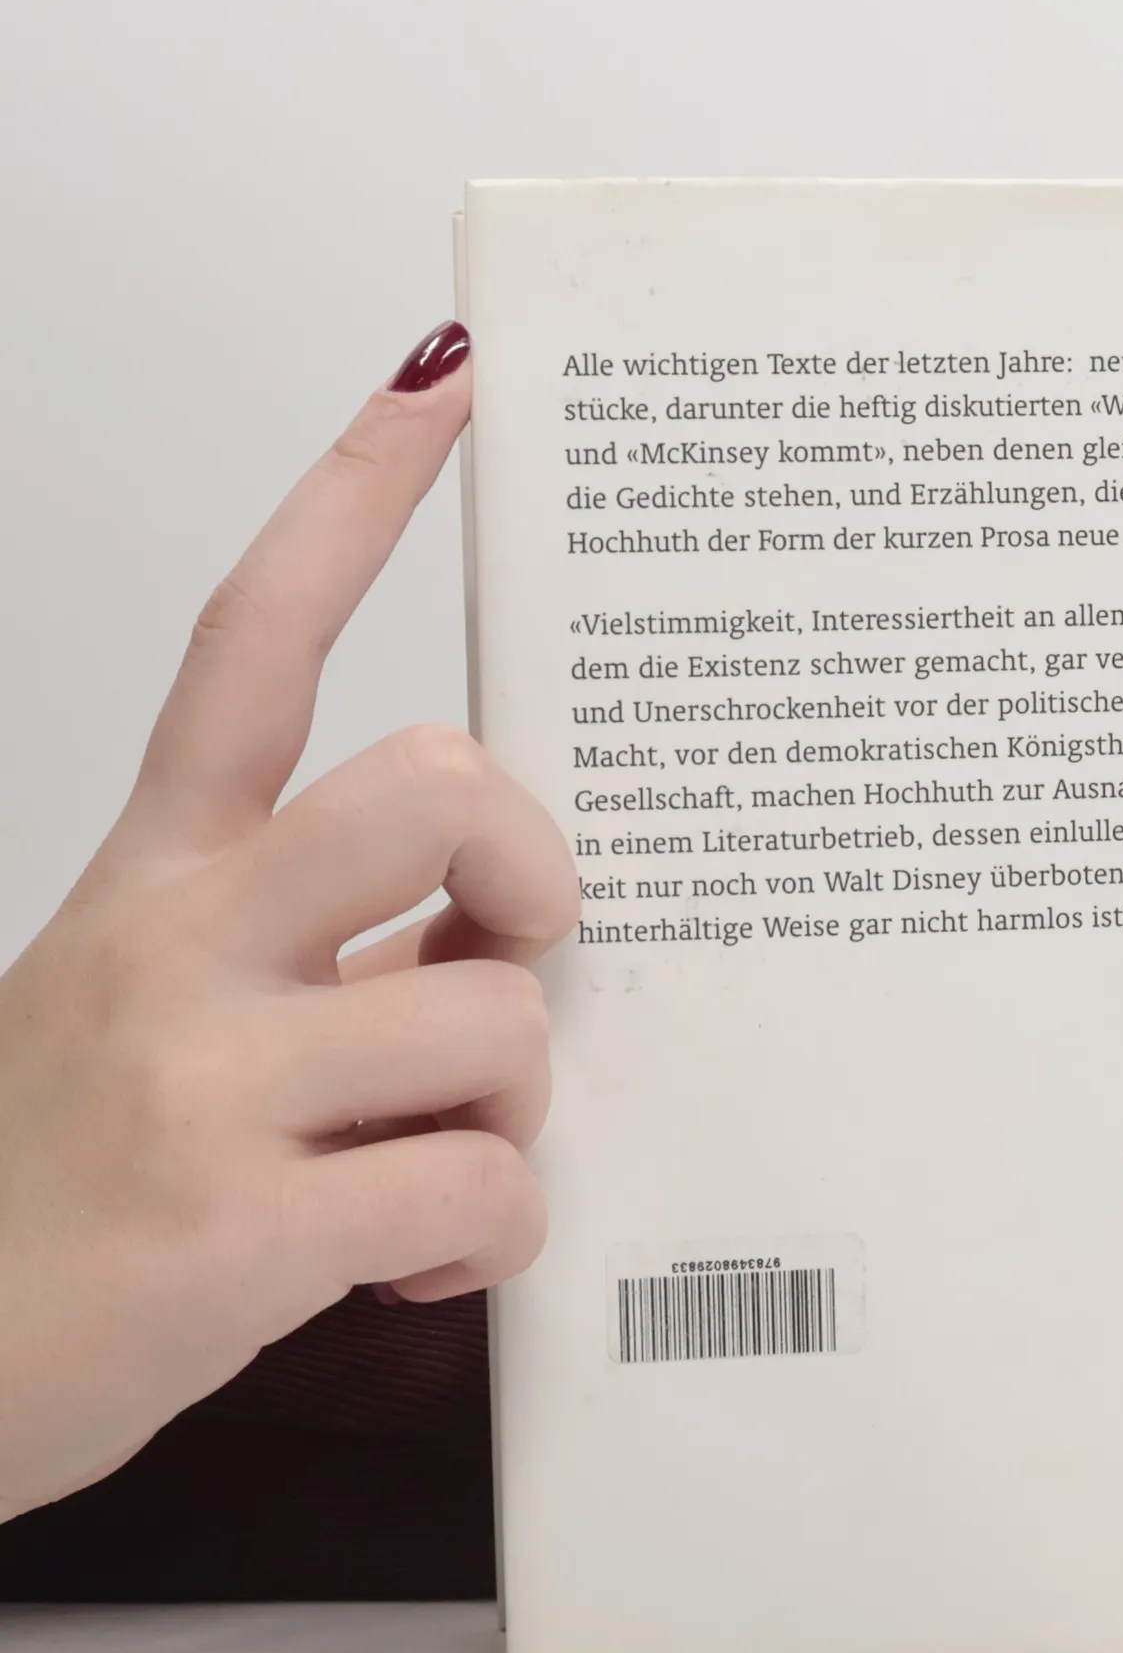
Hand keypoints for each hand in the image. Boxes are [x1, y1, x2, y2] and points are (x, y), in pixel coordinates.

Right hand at [0, 322, 575, 1523]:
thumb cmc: (63, 1183)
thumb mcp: (158, 1015)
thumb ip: (324, 953)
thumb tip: (500, 936)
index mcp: (153, 874)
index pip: (251, 636)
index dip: (356, 498)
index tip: (446, 385)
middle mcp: (173, 944)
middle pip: (433, 782)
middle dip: (529, 859)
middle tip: (511, 946)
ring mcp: (202, 1085)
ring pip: (498, 1021)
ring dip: (514, 1106)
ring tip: (441, 1166)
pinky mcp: (237, 1233)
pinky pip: (482, 1191)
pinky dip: (493, 1241)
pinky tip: (424, 1267)